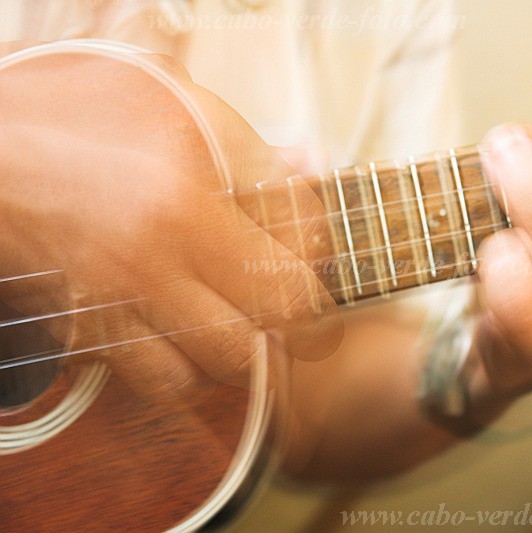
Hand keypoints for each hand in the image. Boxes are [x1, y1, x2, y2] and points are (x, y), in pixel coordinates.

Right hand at [0, 44, 342, 401]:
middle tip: (297, 307)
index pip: (298, 243)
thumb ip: (248, 143)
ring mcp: (122, 294)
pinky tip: (187, 340)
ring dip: (245, 349)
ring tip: (243, 323)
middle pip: (275, 314)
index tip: (310, 252)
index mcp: (188, 183)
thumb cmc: (74, 119)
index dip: (318, 254)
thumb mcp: (169, 101)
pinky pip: (162, 381)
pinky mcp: (89, 328)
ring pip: (222, 363)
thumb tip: (313, 163)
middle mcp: (160, 246)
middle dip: (298, 318)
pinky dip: (188, 372)